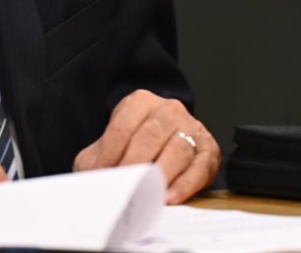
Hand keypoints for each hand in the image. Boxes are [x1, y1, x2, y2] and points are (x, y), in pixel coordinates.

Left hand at [72, 89, 219, 203]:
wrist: (166, 141)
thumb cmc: (134, 144)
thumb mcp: (111, 144)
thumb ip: (98, 157)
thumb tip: (90, 177)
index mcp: (140, 102)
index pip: (122, 127)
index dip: (110, 153)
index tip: (103, 174)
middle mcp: (168, 110)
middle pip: (150, 137)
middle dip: (135, 165)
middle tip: (125, 188)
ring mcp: (192, 127)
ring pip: (177, 150)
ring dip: (161, 174)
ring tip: (148, 195)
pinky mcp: (210, 149)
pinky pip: (199, 167)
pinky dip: (185, 185)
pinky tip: (170, 198)